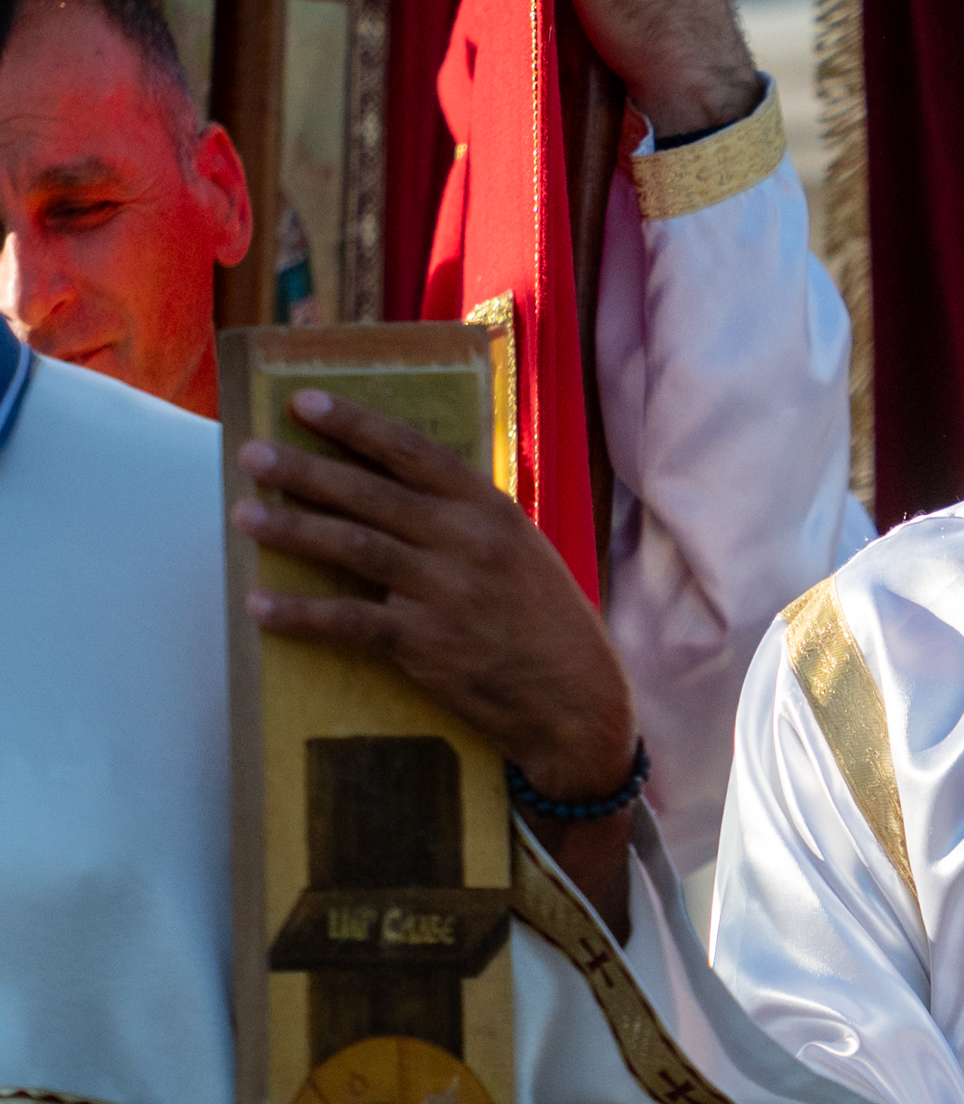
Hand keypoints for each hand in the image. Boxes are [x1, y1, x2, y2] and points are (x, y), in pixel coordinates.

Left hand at [234, 390, 637, 926]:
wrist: (578, 700)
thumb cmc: (549, 625)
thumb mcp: (522, 555)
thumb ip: (469, 524)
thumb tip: (400, 494)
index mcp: (493, 511)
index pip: (414, 452)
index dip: (356, 425)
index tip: (304, 402)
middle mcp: (469, 541)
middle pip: (372, 494)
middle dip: (306, 470)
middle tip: (252, 453)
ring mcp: (448, 591)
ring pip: (354, 547)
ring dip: (293, 529)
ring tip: (244, 515)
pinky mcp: (428, 643)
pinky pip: (349, 621)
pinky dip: (300, 614)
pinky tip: (260, 606)